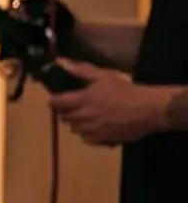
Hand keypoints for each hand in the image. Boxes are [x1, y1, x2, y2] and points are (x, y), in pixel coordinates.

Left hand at [46, 59, 167, 145]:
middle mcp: (84, 116)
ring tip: (84, 116)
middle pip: (64, 117)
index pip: (57, 103)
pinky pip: (86, 139)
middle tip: (72, 107)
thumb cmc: (126, 91)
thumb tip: (62, 62)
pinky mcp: (102, 140)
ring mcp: (92, 130)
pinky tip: (95, 127)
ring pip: (74, 129)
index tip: (55, 100)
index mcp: (82, 99)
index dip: (53, 101)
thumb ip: (81, 70)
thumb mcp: (104, 76)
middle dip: (65, 112)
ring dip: (76, 123)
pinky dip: (87, 134)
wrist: (148, 110)